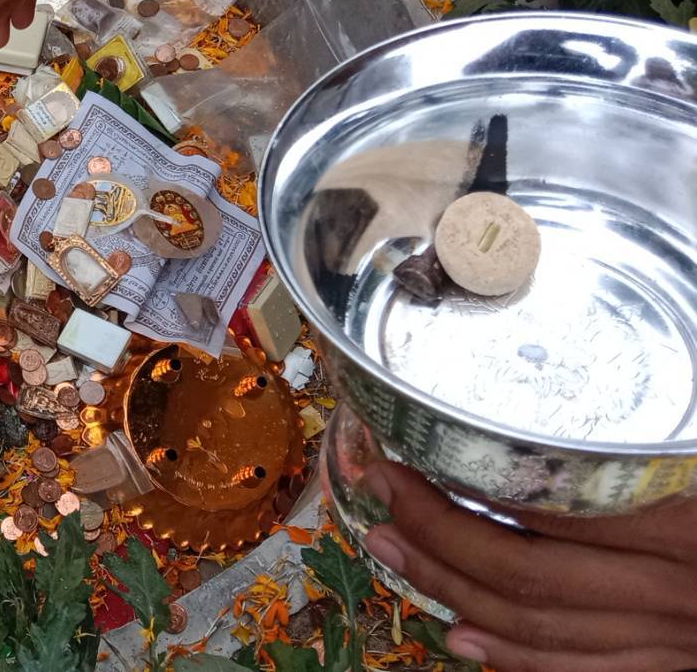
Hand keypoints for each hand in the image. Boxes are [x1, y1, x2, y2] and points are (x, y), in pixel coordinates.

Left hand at [362, 462, 696, 671]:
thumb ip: (659, 436)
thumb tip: (586, 397)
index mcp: (692, 522)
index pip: (552, 506)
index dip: (463, 482)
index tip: (405, 448)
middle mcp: (682, 590)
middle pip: (529, 572)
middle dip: (436, 536)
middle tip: (378, 495)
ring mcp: (680, 642)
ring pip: (542, 628)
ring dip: (452, 592)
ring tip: (389, 547)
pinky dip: (515, 663)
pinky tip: (462, 641)